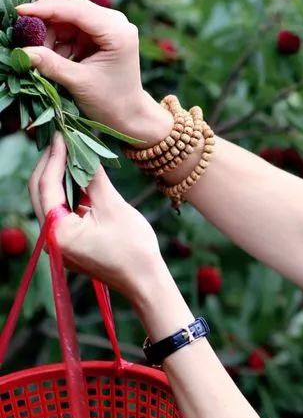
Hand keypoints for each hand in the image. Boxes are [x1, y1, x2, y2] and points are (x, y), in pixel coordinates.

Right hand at [15, 0, 170, 142]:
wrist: (128, 114)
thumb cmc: (110, 101)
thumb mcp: (79, 83)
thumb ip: (51, 64)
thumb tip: (23, 51)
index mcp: (116, 30)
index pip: (75, 8)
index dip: (45, 8)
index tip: (19, 13)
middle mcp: (114, 21)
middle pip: (69, 6)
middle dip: (44, 21)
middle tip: (25, 40)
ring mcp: (106, 25)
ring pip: (65, 16)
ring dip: (48, 33)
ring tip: (44, 57)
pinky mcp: (97, 33)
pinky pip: (68, 27)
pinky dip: (55, 40)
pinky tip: (52, 57)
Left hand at [29, 133, 166, 300]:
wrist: (145, 282)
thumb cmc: (134, 248)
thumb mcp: (113, 207)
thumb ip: (94, 179)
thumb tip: (85, 151)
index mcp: (58, 231)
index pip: (47, 186)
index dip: (54, 158)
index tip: (62, 136)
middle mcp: (51, 238)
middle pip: (40, 193)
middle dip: (49, 164)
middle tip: (62, 140)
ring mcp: (59, 242)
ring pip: (49, 200)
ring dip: (58, 176)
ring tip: (69, 152)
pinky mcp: (69, 243)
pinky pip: (61, 211)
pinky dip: (67, 192)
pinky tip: (77, 175)